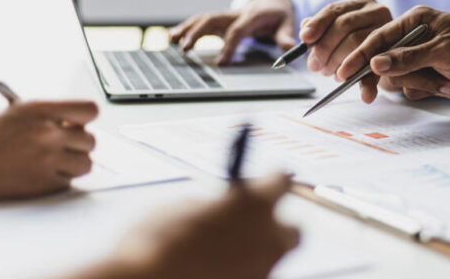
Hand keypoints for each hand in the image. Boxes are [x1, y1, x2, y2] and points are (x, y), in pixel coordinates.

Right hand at [0, 100, 97, 200]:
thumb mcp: (14, 114)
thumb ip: (48, 118)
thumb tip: (75, 126)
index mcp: (40, 109)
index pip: (89, 110)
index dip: (85, 119)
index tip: (77, 124)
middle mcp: (47, 133)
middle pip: (90, 141)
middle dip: (76, 144)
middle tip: (58, 146)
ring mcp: (46, 161)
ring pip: (85, 164)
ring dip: (72, 164)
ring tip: (49, 162)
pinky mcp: (41, 186)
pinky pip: (68, 183)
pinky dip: (57, 181)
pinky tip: (35, 175)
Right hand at [78, 174, 298, 278]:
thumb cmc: (158, 240)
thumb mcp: (184, 207)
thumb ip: (215, 205)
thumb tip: (223, 210)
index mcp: (254, 203)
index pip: (281, 181)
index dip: (271, 181)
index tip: (263, 184)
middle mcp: (268, 238)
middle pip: (292, 232)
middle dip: (275, 229)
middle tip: (249, 228)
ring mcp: (263, 271)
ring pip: (271, 260)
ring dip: (254, 254)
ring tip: (221, 254)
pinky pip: (252, 277)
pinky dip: (239, 273)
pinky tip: (213, 271)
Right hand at [169, 0, 295, 63]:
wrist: (273, 1)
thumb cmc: (279, 15)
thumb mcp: (287, 23)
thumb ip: (286, 36)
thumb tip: (289, 47)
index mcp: (252, 16)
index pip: (238, 30)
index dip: (229, 45)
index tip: (221, 62)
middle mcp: (235, 13)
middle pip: (213, 20)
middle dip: (198, 33)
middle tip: (185, 49)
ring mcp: (226, 15)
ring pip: (203, 19)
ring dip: (187, 29)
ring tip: (172, 41)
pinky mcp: (220, 19)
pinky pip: (201, 21)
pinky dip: (185, 28)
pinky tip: (171, 36)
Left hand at [299, 0, 391, 76]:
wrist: (391, 56)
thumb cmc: (358, 42)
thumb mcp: (340, 32)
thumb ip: (323, 29)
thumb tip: (305, 30)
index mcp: (361, 3)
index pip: (334, 10)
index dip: (317, 24)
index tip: (305, 39)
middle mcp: (377, 11)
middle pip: (344, 25)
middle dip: (325, 47)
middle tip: (315, 65)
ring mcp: (389, 30)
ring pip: (357, 43)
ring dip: (338, 62)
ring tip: (330, 72)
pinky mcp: (396, 52)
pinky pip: (377, 68)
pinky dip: (368, 84)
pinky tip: (365, 95)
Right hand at [336, 6, 449, 102]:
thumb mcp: (444, 52)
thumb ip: (408, 58)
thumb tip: (375, 64)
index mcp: (416, 20)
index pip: (379, 37)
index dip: (360, 55)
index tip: (343, 71)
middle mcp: (413, 38)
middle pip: (381, 59)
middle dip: (382, 76)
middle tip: (366, 94)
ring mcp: (418, 58)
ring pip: (396, 77)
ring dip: (415, 84)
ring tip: (441, 82)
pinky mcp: (424, 75)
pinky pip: (409, 88)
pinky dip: (424, 90)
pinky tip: (445, 85)